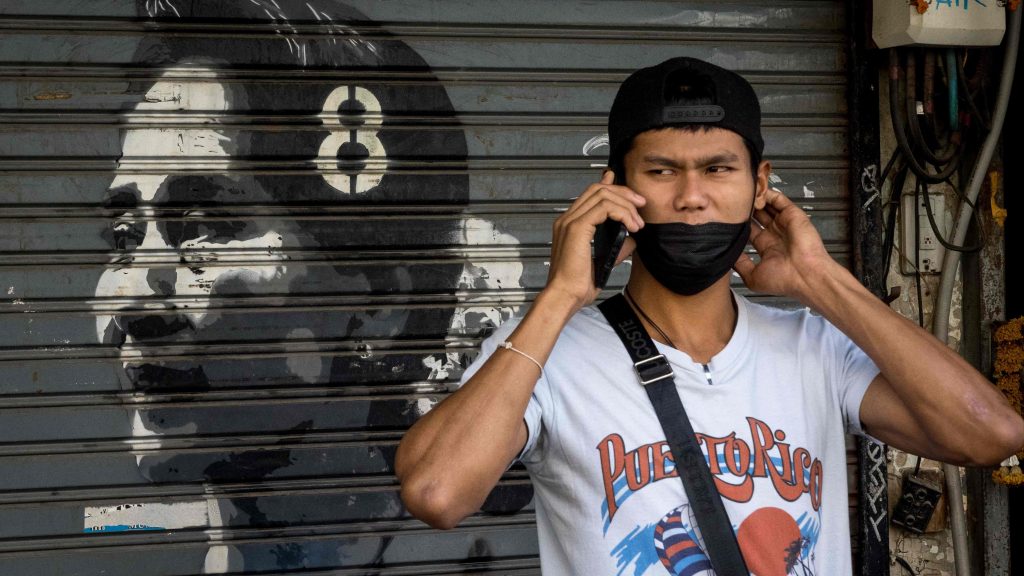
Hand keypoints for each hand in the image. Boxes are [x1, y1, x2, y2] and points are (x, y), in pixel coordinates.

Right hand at [544, 170, 644, 309]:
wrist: (565, 296)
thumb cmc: (577, 285)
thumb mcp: (603, 261)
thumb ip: (616, 247)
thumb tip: (632, 239)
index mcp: (570, 225)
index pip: (591, 195)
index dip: (611, 186)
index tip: (630, 193)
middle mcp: (567, 219)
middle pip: (598, 189)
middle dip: (623, 193)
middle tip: (640, 205)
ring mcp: (570, 222)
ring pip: (602, 195)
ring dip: (626, 205)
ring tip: (637, 223)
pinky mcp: (577, 228)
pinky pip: (604, 207)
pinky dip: (622, 213)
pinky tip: (631, 226)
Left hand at [733, 188, 835, 301]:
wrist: (806, 275)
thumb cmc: (784, 280)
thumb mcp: (753, 277)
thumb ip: (740, 264)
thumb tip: (727, 255)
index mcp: (767, 248)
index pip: (750, 231)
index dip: (739, 225)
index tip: (726, 221)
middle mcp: (775, 234)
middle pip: (757, 216)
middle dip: (745, 210)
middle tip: (731, 204)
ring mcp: (784, 223)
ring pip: (766, 206)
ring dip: (755, 200)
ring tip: (740, 194)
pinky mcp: (792, 214)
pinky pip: (778, 199)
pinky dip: (767, 194)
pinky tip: (755, 191)